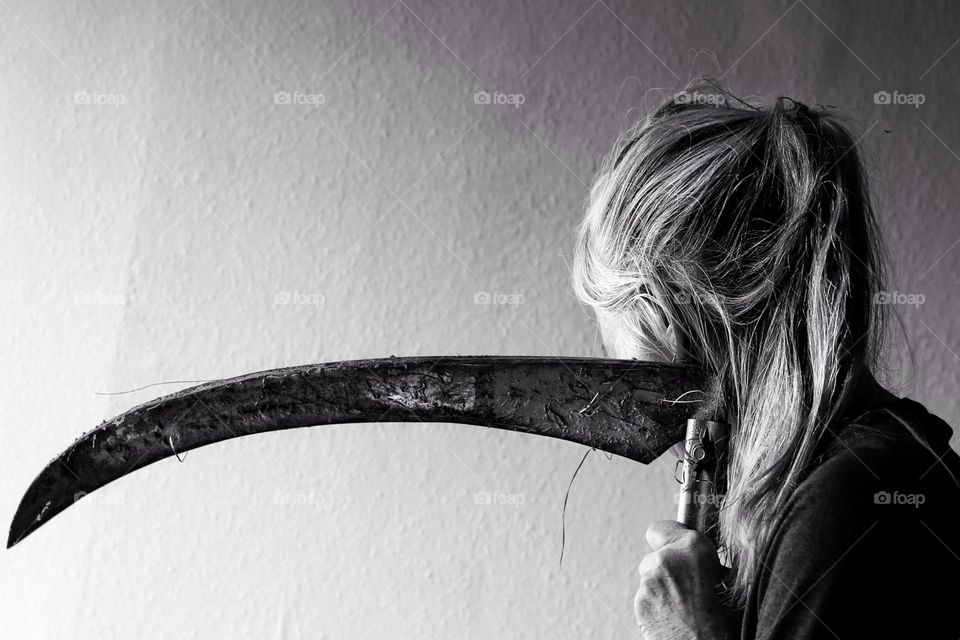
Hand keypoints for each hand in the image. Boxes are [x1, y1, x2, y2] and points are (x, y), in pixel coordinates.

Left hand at [634, 520, 734, 639]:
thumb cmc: (726, 620)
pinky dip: (658, 603)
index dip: (670, 537)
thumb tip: (708, 558)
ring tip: (685, 604)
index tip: (678, 547)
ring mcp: (649, 582)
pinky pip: (648, 596)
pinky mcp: (640, 603)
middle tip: (690, 585)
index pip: (662, 528)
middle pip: (658, 555)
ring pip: (652, 576)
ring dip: (664, 585)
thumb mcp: (733, 580)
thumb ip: (709, 559)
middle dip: (671, 567)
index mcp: (693, 548)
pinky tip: (675, 615)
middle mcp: (665, 560)